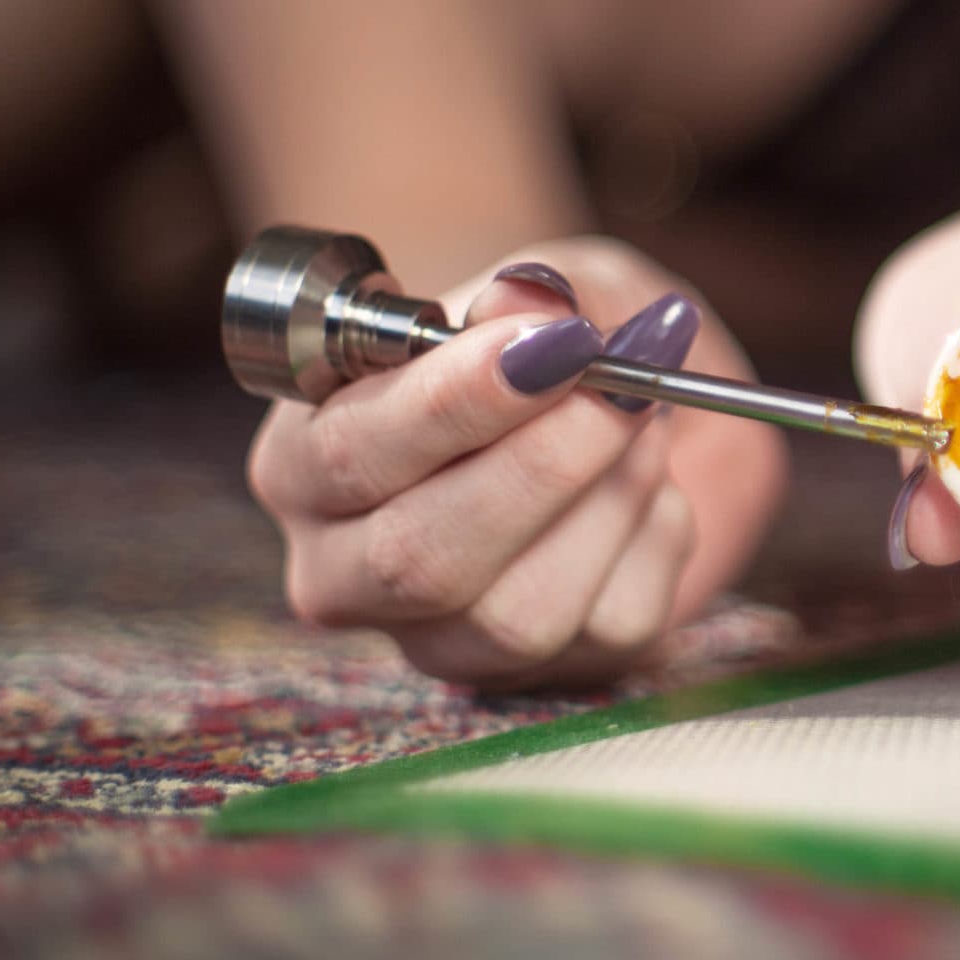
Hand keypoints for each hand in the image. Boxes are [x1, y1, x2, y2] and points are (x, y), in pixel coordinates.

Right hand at [247, 239, 784, 686]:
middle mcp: (345, 567)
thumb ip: (538, 287)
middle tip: (621, 386)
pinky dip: (655, 538)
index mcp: (303, 462)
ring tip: (645, 418)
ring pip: (517, 615)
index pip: (349, 454)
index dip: (454, 402)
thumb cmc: (550, 337)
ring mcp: (437, 637)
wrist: (622, 403)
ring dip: (609, 502)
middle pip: (417, 560)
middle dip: (539, 467)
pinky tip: (652, 486)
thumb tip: (529, 294)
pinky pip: (610, 627)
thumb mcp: (553, 286)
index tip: (551, 342)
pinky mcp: (538, 673)